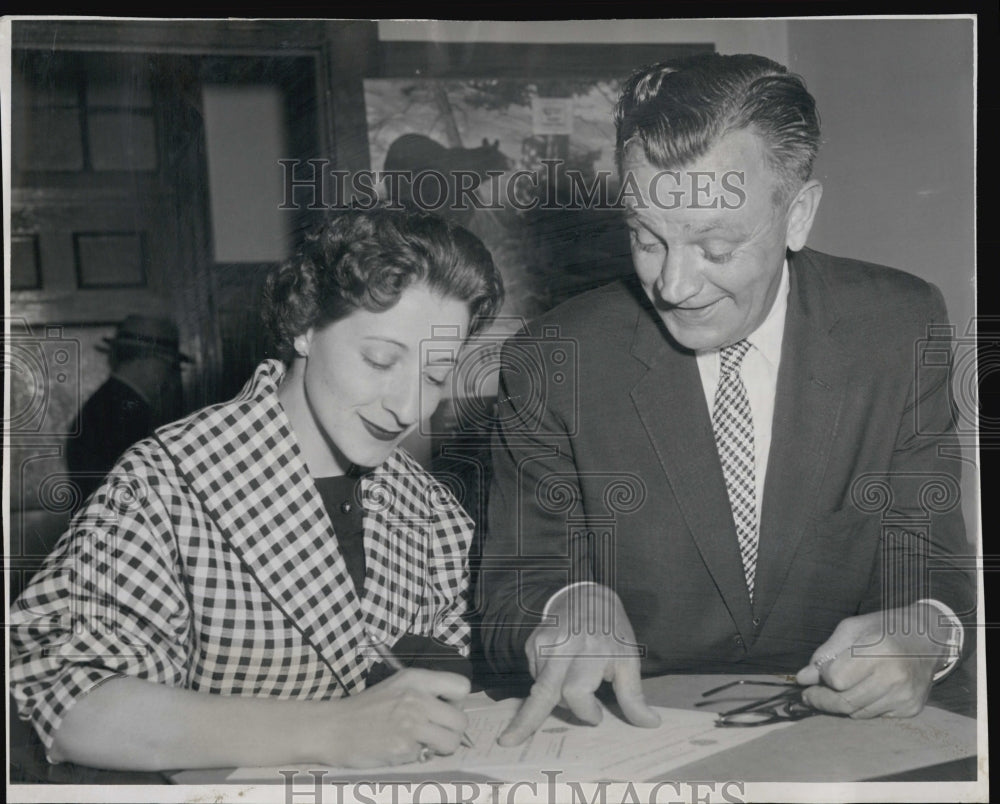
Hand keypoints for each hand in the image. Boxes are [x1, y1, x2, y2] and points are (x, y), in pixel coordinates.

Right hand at [323, 668, 469, 766]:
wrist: (334, 728)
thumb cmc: (367, 708)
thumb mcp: (398, 686)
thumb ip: (427, 691)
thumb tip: (454, 709)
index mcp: (416, 679)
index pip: (462, 686)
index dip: (458, 702)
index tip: (445, 709)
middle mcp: (417, 698)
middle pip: (461, 720)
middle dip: (452, 730)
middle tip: (435, 732)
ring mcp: (411, 723)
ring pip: (452, 742)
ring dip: (441, 747)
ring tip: (424, 744)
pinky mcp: (404, 748)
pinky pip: (428, 756)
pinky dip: (419, 756)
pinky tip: (403, 750)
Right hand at [498, 584, 659, 745]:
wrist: (588, 597)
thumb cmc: (612, 632)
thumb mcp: (628, 659)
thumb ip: (634, 695)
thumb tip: (651, 724)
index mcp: (593, 650)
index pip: (577, 692)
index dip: (586, 711)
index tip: (596, 716)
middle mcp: (564, 646)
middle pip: (544, 692)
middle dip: (526, 719)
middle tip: (508, 740)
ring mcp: (544, 642)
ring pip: (541, 687)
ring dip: (555, 698)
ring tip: (572, 682)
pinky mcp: (532, 642)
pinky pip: (535, 676)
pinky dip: (547, 683)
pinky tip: (561, 670)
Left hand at [795, 603, 949, 717]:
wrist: (928, 638)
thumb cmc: (885, 628)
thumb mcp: (852, 629)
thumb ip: (826, 653)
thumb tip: (802, 678)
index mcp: (878, 650)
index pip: (836, 679)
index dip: (823, 676)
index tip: (820, 670)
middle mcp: (894, 676)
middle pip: (845, 702)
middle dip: (821, 700)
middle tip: (809, 695)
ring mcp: (905, 696)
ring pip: (857, 713)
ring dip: (838, 705)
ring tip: (832, 693)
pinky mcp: (911, 709)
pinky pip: (874, 716)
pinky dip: (860, 708)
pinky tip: (860, 693)